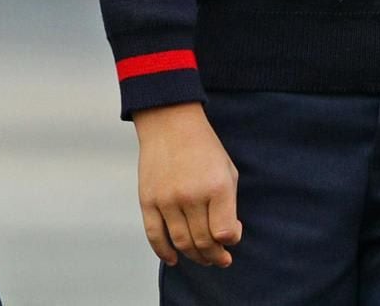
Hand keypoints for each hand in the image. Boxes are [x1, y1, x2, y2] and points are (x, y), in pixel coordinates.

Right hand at [132, 102, 241, 267]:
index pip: (225, 233)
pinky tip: (173, 259)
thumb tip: (225, 238)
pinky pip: (155, 236)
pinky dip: (164, 252)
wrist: (169, 121)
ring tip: (201, 257)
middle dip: (214, 255)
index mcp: (216, 186)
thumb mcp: (226, 169)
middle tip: (219, 257)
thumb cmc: (202, 146)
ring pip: (182, 243)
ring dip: (194, 256)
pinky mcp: (148, 199)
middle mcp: (191, 195)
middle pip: (203, 242)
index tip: (231, 235)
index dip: (231, 240)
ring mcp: (167, 199)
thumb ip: (228, 204)